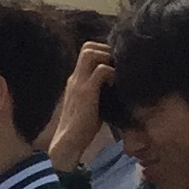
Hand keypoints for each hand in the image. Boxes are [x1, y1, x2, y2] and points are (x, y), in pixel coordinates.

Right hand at [45, 39, 111, 173]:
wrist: (67, 143)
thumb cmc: (82, 128)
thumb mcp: (92, 103)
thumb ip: (100, 91)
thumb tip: (121, 85)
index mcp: (76, 80)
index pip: (88, 52)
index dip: (104, 52)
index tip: (116, 65)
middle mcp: (75, 77)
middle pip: (88, 46)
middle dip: (107, 50)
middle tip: (119, 65)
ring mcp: (79, 83)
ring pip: (91, 52)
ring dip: (108, 58)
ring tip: (117, 73)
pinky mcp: (86, 92)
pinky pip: (101, 70)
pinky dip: (113, 73)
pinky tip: (117, 85)